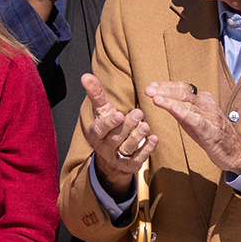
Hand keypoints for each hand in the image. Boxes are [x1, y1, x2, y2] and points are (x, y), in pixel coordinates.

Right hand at [80, 73, 153, 198]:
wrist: (111, 155)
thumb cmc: (107, 126)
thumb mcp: (101, 110)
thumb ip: (95, 93)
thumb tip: (85, 75)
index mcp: (95, 134)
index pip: (100, 129)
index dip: (109, 123)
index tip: (119, 115)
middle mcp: (104, 148)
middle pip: (116, 138)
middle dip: (128, 126)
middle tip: (139, 113)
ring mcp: (117, 158)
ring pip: (127, 148)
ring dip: (137, 137)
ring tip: (146, 125)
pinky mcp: (129, 166)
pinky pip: (138, 158)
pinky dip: (147, 149)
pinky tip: (154, 139)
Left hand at [146, 81, 240, 175]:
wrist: (236, 152)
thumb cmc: (215, 136)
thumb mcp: (195, 120)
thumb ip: (182, 110)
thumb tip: (164, 102)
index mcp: (203, 100)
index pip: (183, 88)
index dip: (166, 86)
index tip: (151, 86)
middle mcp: (207, 105)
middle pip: (183, 93)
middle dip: (164, 90)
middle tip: (148, 89)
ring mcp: (210, 117)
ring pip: (188, 105)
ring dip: (170, 101)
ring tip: (155, 98)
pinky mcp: (211, 130)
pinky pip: (196, 120)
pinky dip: (184, 113)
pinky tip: (174, 109)